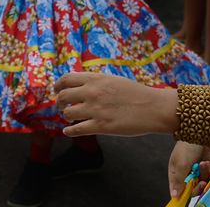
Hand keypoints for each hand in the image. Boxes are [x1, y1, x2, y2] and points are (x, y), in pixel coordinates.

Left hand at [52, 71, 176, 137]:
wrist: (153, 107)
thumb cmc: (135, 93)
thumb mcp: (112, 80)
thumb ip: (95, 82)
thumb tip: (78, 85)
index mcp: (95, 79)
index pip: (66, 79)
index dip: (58, 85)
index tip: (56, 90)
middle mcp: (92, 93)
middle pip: (63, 96)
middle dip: (60, 103)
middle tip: (61, 107)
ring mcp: (96, 110)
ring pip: (68, 113)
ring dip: (66, 117)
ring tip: (69, 119)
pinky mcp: (101, 126)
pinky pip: (77, 129)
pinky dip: (69, 131)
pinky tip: (68, 131)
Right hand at [166, 141, 209, 200]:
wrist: (201, 132)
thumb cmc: (186, 147)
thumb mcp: (180, 165)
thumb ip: (178, 181)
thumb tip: (174, 196)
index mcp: (176, 172)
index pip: (177, 188)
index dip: (181, 194)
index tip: (185, 201)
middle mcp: (187, 172)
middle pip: (192, 188)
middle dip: (197, 187)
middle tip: (201, 183)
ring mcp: (199, 169)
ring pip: (203, 182)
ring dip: (204, 174)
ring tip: (203, 164)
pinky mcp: (209, 166)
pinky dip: (209, 170)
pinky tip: (207, 161)